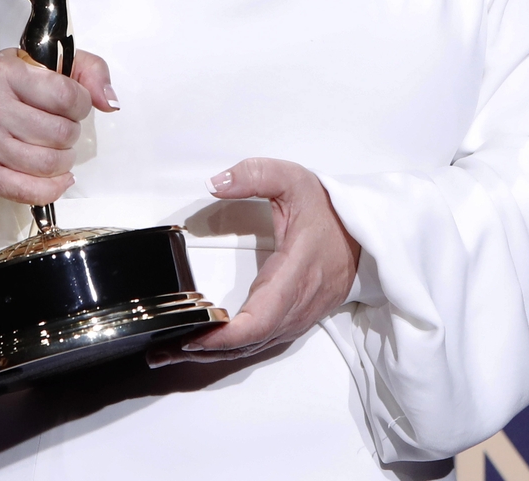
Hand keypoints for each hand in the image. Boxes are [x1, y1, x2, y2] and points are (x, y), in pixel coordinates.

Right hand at [0, 48, 117, 203]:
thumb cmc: (3, 87)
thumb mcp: (42, 62)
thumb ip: (88, 70)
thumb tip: (110, 102)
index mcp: (6, 73)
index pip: (67, 96)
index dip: (81, 104)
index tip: (73, 104)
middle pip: (60, 134)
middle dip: (71, 134)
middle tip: (61, 128)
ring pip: (49, 165)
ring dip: (64, 161)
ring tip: (56, 150)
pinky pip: (31, 192)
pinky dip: (53, 188)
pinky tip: (57, 177)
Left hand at [149, 158, 359, 366]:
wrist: (363, 232)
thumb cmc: (326, 209)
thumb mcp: (291, 179)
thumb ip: (253, 175)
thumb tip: (215, 183)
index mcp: (295, 272)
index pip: (260, 319)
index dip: (225, 335)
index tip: (193, 334)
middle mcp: (296, 304)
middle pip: (249, 342)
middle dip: (206, 349)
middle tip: (164, 346)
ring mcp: (297, 317)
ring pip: (253, 347)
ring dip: (214, 353)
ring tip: (172, 349)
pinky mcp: (294, 320)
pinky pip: (261, 342)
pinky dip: (231, 348)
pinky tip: (204, 345)